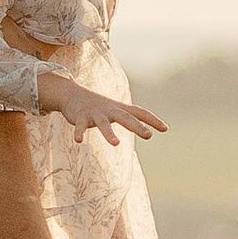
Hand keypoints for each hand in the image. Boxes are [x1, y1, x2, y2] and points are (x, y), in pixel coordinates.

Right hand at [40, 71, 168, 148]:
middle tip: (149, 136)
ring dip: (109, 134)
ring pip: (103, 124)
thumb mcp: (117, 111)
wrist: (73, 94)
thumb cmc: (100, 106)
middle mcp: (110, 110)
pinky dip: (79, 133)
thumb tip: (150, 130)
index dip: (152, 120)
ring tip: (116, 144)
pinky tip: (79, 141)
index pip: (140, 113)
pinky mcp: (80, 117)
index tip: (165, 128)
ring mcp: (95, 114)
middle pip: (125, 118)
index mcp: (120, 109)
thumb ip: (133, 118)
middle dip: (137, 126)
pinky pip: (80, 126)